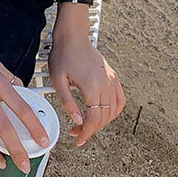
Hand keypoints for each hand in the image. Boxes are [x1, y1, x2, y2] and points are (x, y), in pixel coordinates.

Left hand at [47, 20, 124, 145]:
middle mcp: (106, 84)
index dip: (87, 133)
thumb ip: (68, 103)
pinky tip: (104, 113)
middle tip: (76, 131)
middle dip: (90, 129)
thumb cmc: (63, 55)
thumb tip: (78, 121)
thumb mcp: (57, 80)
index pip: (94, 119)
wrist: (73, 36)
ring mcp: (112, 80)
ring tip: (87, 123)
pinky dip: (114, 110)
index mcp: (92, 87)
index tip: (78, 139)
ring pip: (113, 111)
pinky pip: (120, 99)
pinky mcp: (113, 76)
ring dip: (102, 122)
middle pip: (104, 117)